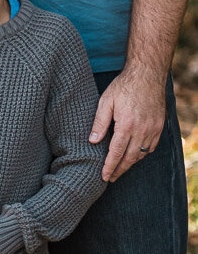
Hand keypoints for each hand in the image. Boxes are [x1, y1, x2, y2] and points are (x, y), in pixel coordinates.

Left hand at [89, 64, 165, 181]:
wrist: (147, 74)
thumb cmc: (123, 86)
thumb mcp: (105, 101)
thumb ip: (99, 122)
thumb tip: (93, 141)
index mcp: (126, 125)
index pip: (117, 153)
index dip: (110, 167)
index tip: (104, 177)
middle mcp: (142, 130)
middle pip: (130, 158)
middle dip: (119, 170)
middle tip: (110, 178)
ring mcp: (153, 128)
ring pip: (142, 154)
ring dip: (131, 163)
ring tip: (120, 169)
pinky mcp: (160, 125)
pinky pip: (152, 146)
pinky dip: (143, 154)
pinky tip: (135, 155)